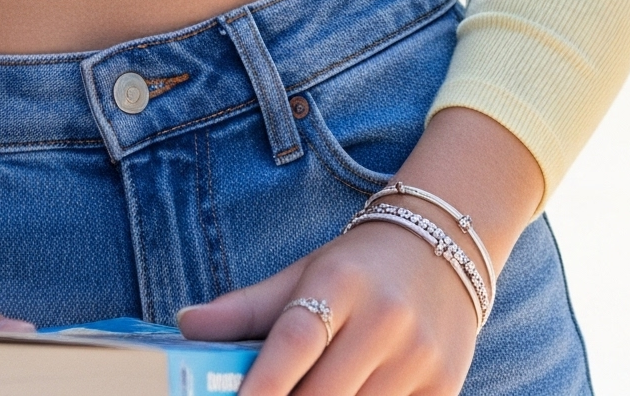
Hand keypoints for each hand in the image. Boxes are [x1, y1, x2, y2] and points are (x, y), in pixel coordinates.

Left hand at [181, 215, 480, 395]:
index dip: (263, 385)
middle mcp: (384, 317)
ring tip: (310, 393)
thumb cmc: (357, 268)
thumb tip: (185, 324)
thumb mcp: (303, 274)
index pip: (294, 340)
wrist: (443, 248)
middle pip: (323, 395)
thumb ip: (245, 308)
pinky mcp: (444, 387)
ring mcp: (419, 356)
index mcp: (341, 281)